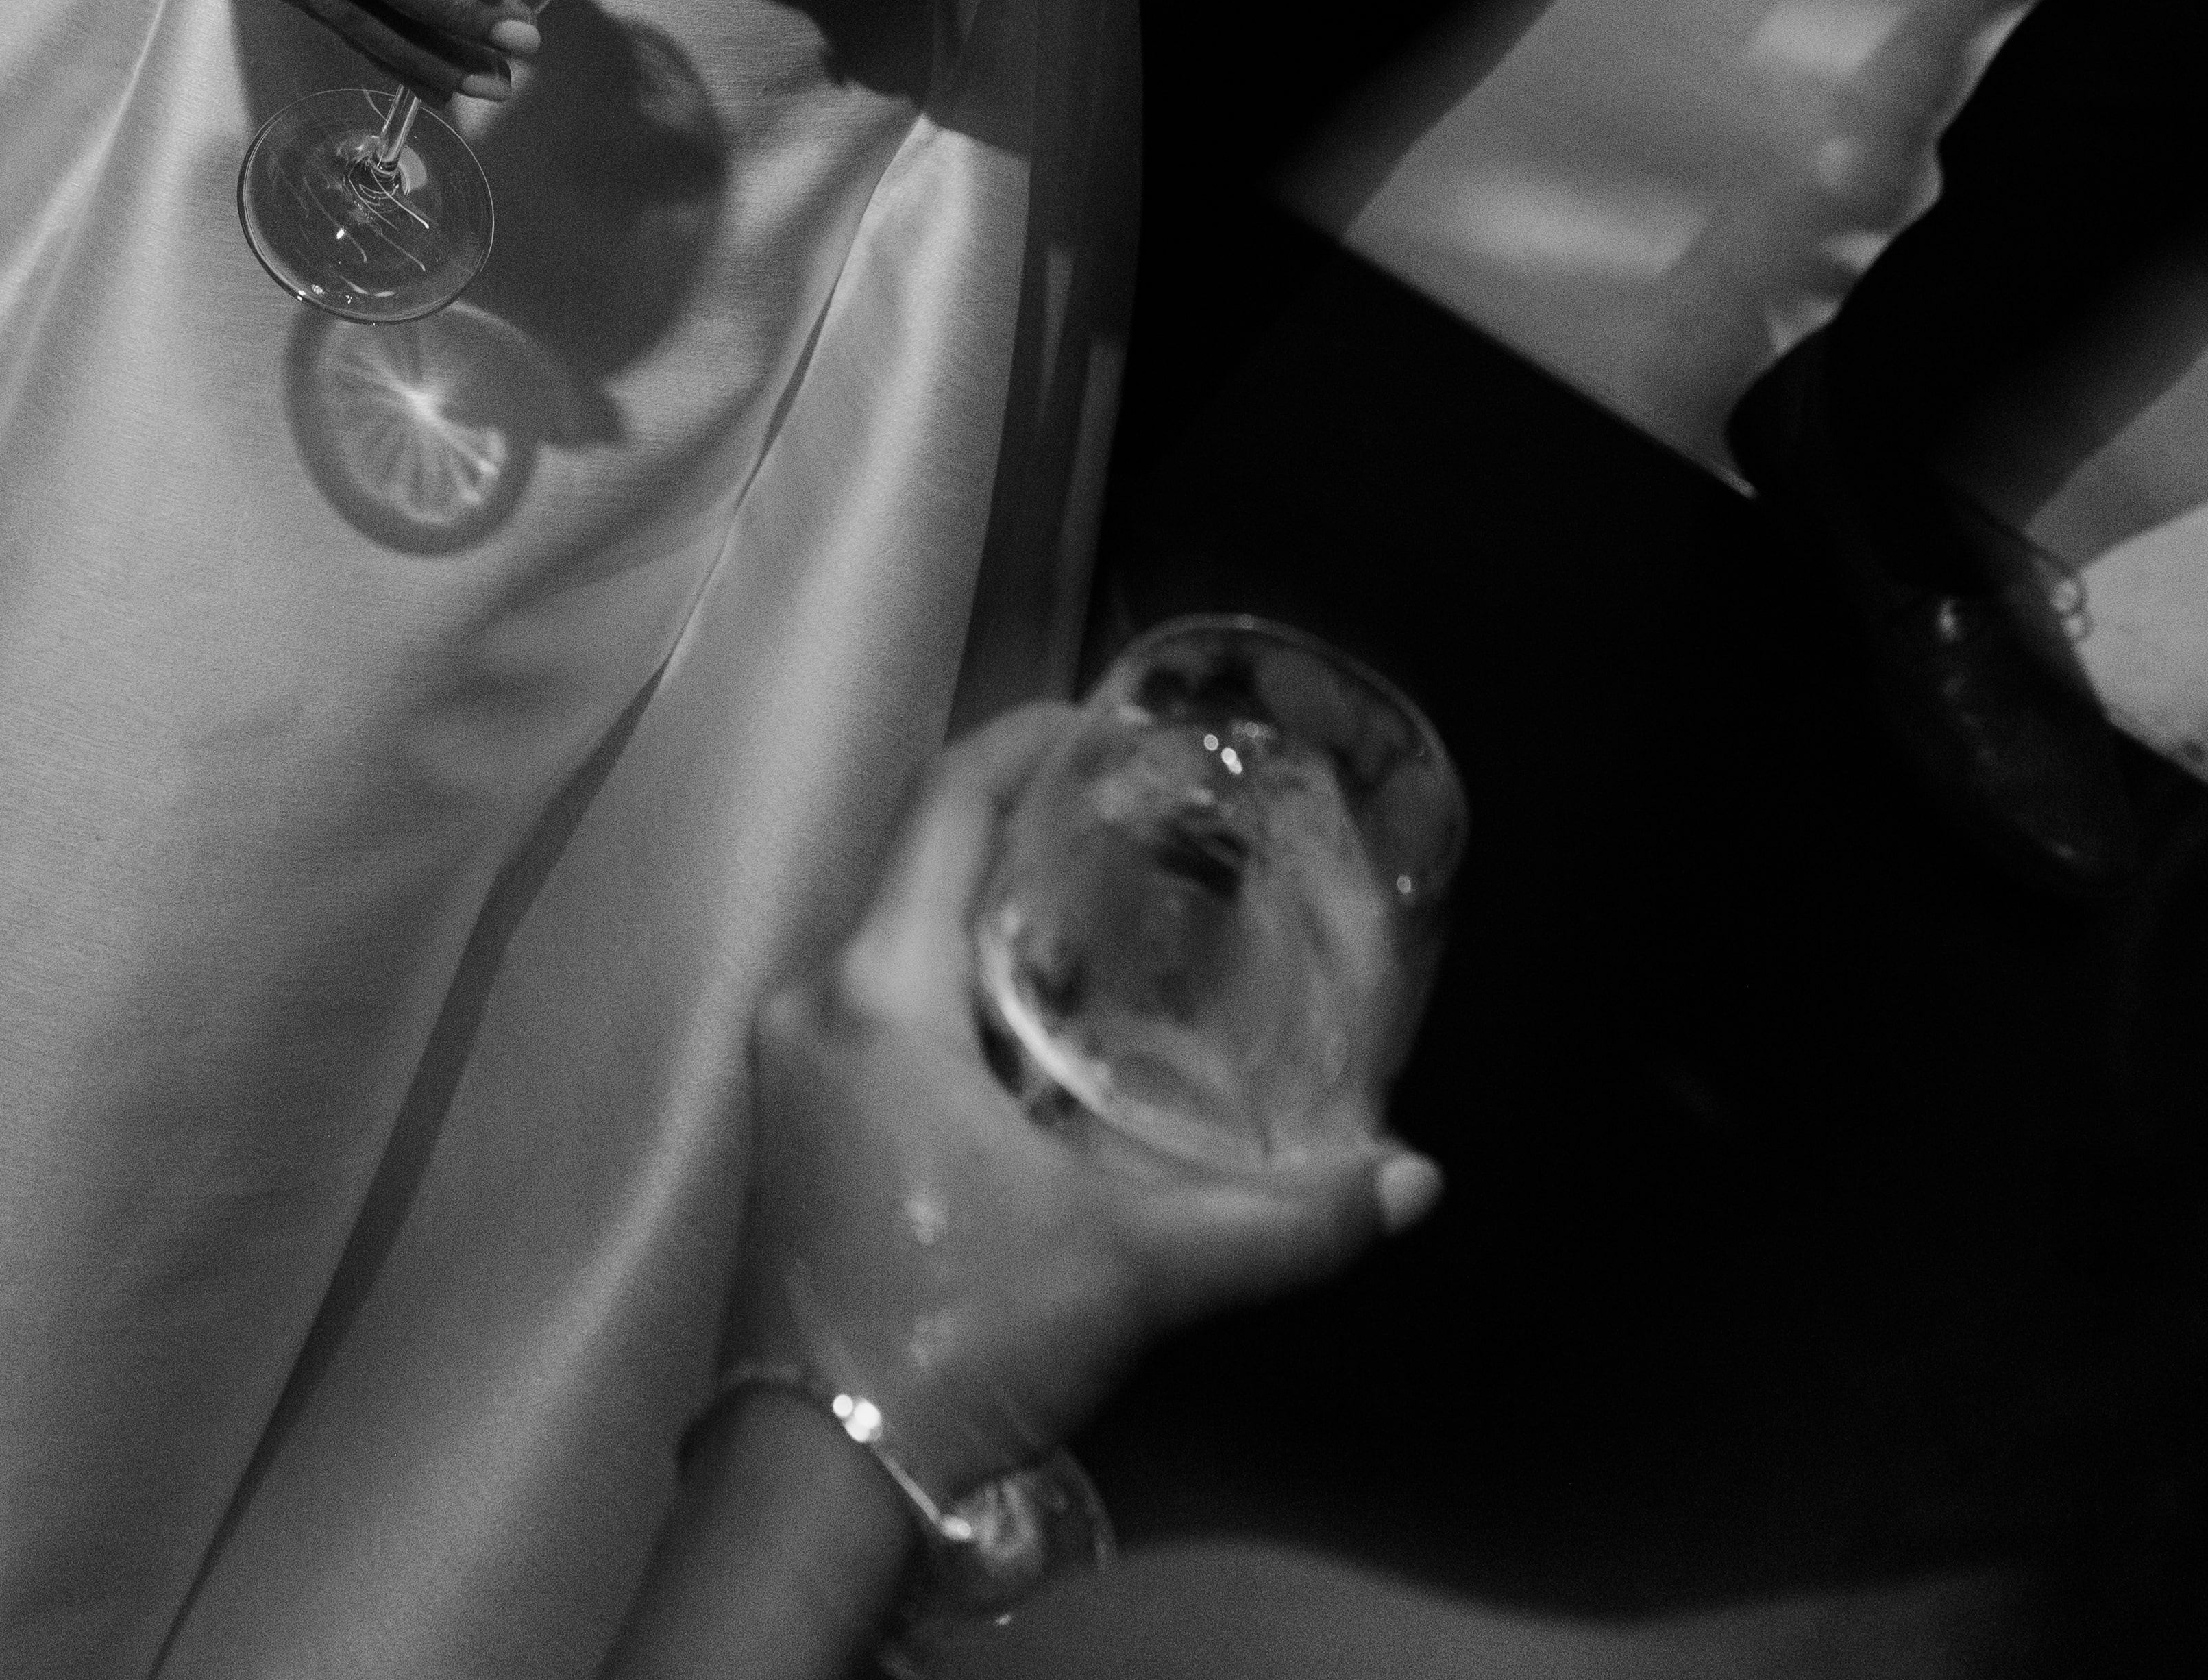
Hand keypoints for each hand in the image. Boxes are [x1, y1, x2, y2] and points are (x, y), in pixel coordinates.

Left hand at [732, 707, 1433, 1504]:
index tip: (1105, 722)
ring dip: (989, 923)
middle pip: (920, 867)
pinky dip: (954, 994)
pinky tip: (1037, 1038)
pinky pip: (876, 1010)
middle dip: (1025, 837)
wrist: (819, 1485)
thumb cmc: (958, 1340)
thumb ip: (1278, 1224)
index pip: (943, 803)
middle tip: (1137, 827)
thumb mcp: (1131, 1270)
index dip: (1024, 743)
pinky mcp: (795, 1128)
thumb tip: (1416, 1180)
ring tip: (1105, 921)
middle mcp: (813, 1003)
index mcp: (873, 993)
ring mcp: (791, 1071)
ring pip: (897, 945)